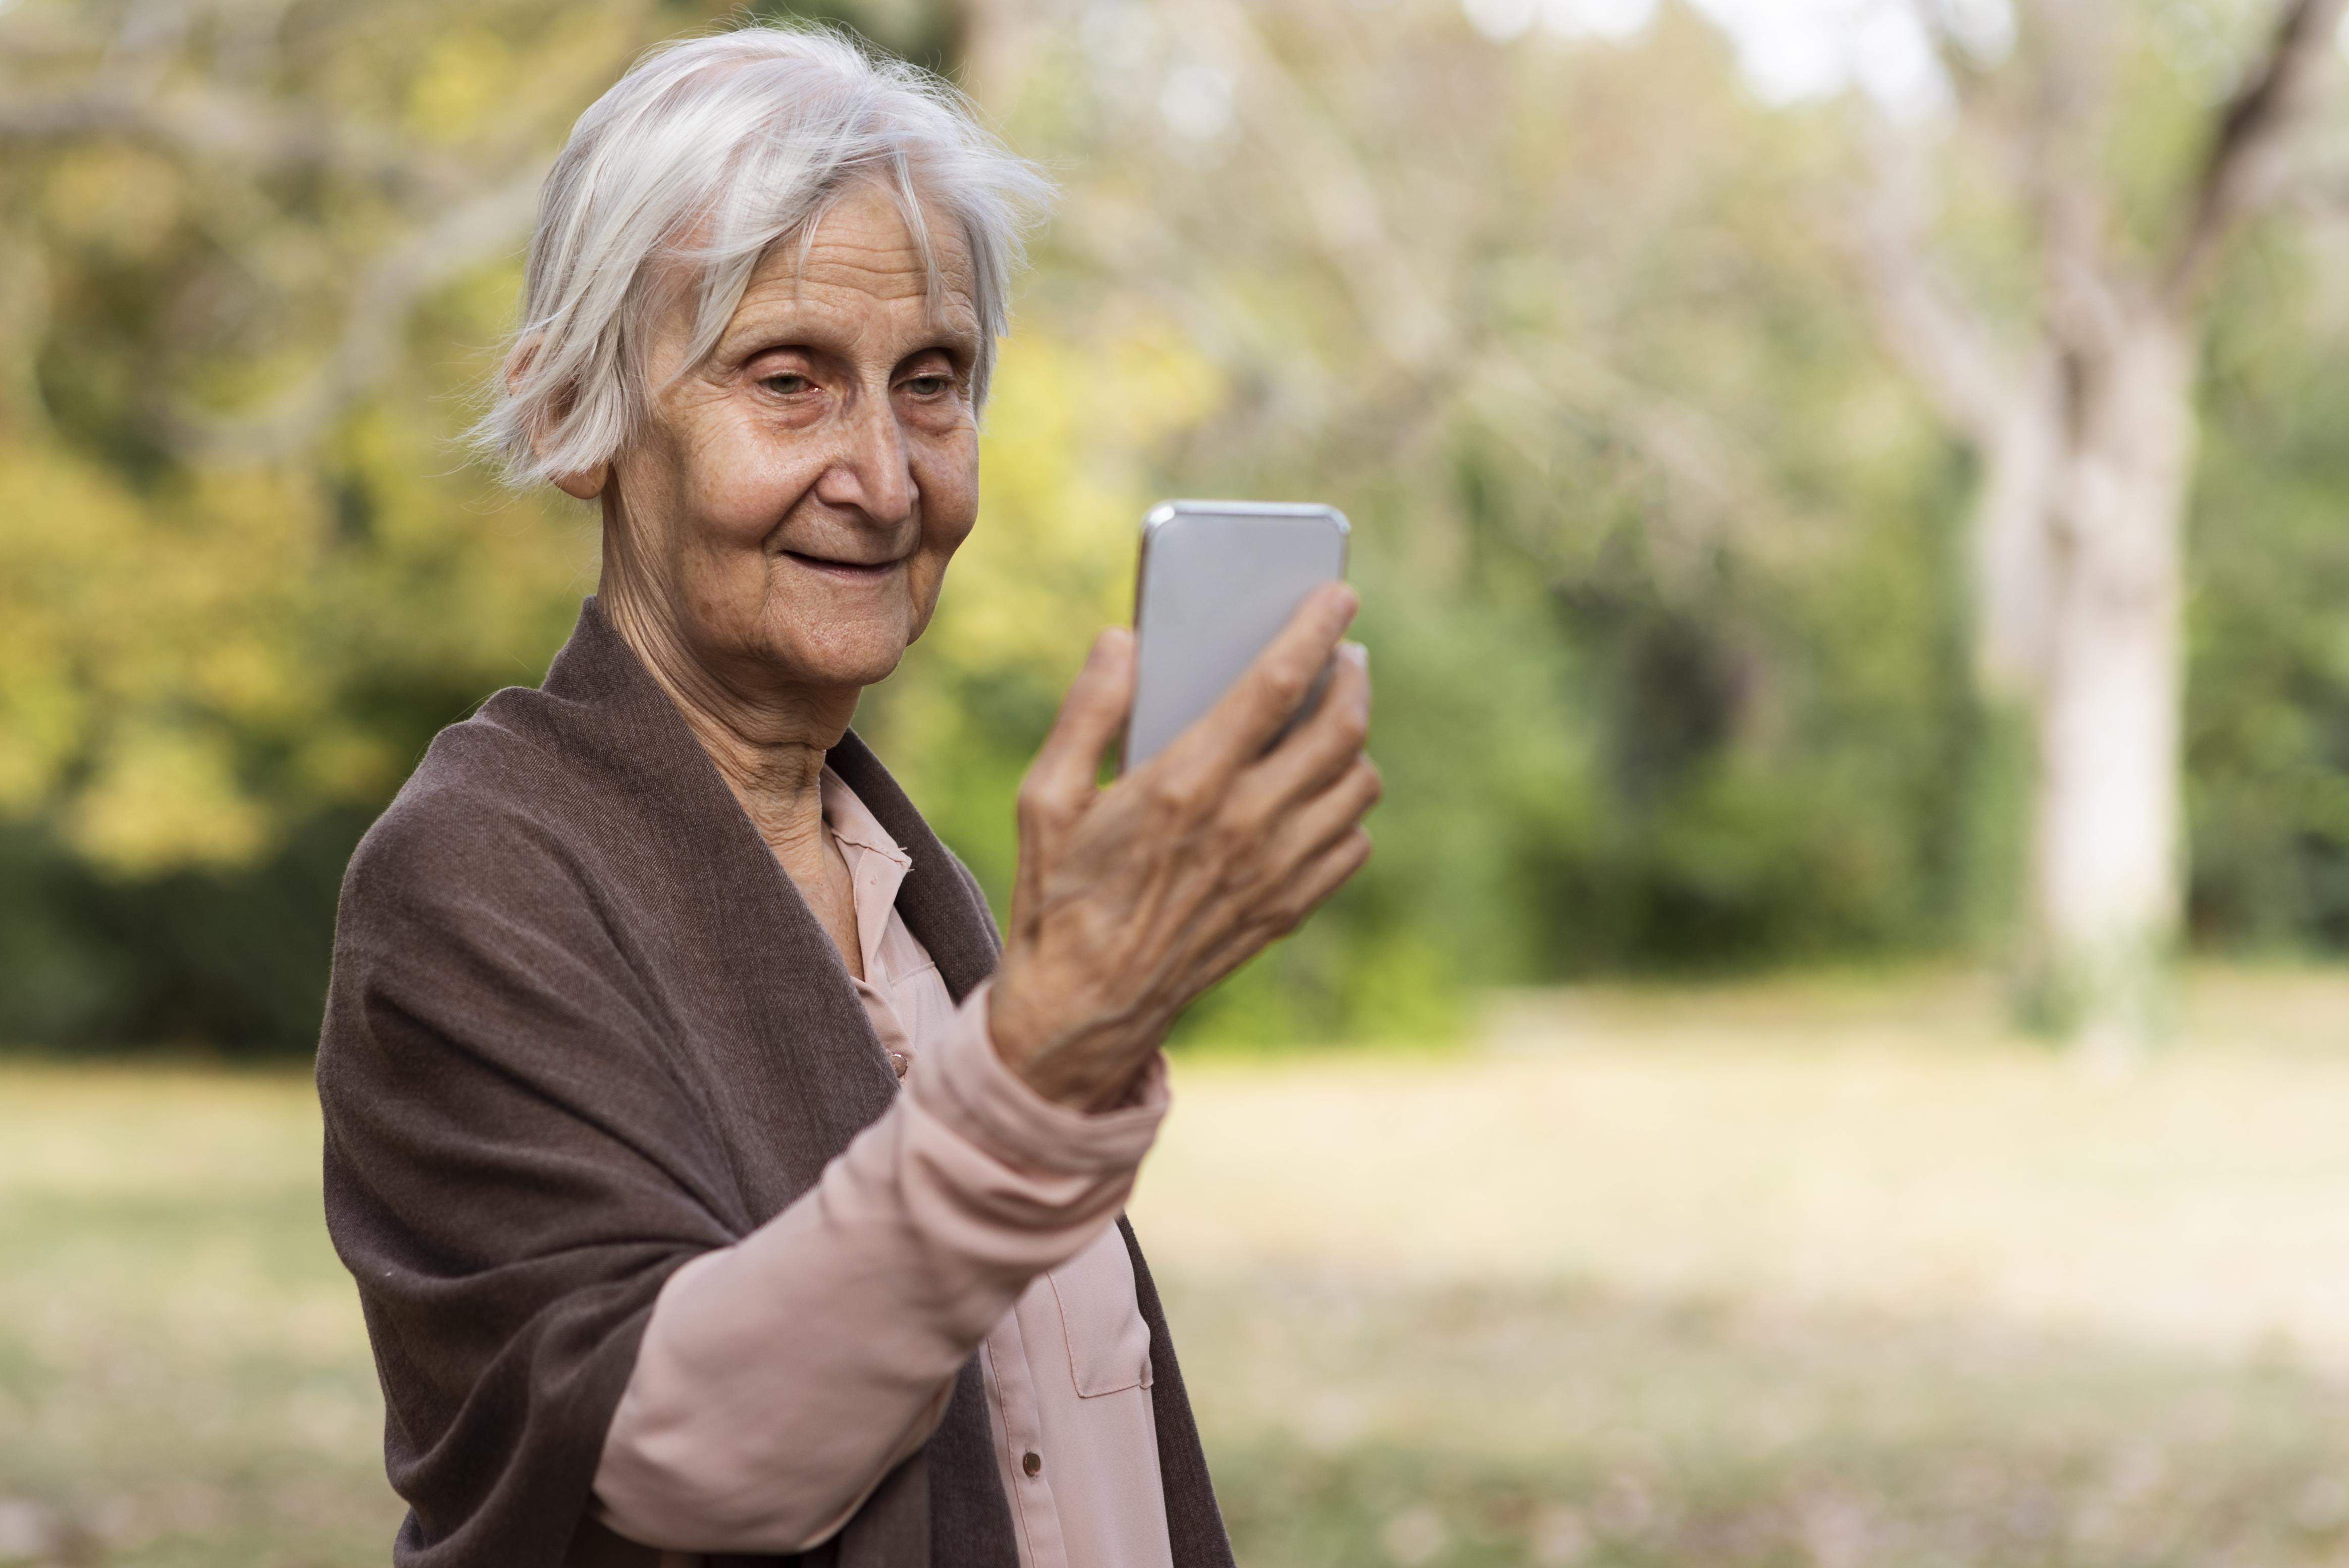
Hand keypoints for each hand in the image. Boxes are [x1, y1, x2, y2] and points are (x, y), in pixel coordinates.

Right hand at [988, 583, 1378, 1111]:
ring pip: (1358, 785)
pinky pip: (1353, 843)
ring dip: (1356, 742)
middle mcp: (1244, 825)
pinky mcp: (1287, 910)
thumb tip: (1125, 640)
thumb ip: (1087, 712)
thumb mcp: (1046, 798)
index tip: (1338, 594)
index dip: (1316, 629)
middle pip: (1341, 729)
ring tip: (1333, 719)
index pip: (1276, 684)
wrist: (1085, 1008)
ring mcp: (1275, 872)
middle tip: (1345, 655)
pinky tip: (1318, 794)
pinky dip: (1349, 809)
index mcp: (1184, 784)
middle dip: (1353, 677)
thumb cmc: (1059, 893)